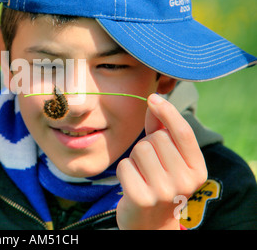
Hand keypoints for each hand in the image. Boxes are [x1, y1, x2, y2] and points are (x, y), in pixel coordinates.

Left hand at [116, 94, 206, 229]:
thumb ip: (161, 129)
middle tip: (149, 164)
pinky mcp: (141, 198)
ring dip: (134, 157)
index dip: (167, 111)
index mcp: (197, 170)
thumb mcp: (167, 158)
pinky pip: (124, 165)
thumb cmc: (158, 182)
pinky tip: (131, 183)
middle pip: (156, 139)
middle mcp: (185, 182)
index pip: (183, 132)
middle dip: (147, 145)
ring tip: (141, 173)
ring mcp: (164, 192)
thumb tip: (154, 100)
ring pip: (140, 149)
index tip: (153, 98)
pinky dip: (123, 170)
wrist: (150, 223)